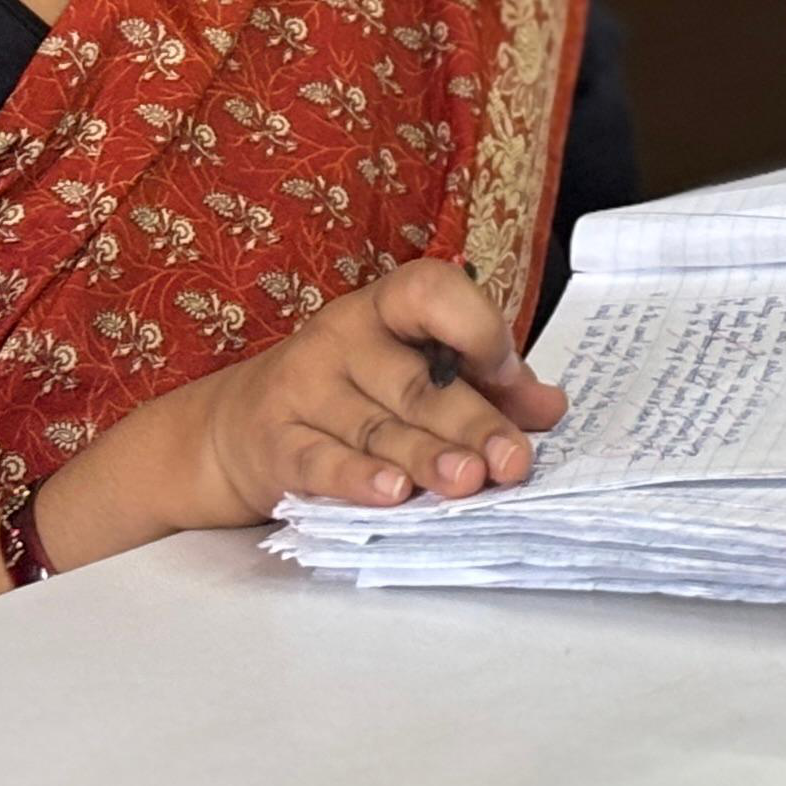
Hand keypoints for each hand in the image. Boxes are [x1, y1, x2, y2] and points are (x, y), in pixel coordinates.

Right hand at [157, 260, 568, 526]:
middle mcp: (342, 337)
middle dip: (472, 424)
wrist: (236, 431)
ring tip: (467, 482)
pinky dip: (356, 479)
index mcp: (387, 308)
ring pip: (377, 428)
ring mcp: (303, 387)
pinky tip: (391, 494)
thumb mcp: (415, 373)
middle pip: (417, 383)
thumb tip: (549, 407)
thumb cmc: (351, 395)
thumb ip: (483, 386)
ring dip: (426, 458)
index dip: (475, 326)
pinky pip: (319, 461)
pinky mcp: (275, 441)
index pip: (430, 291)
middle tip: (512, 461)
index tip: (509, 374)